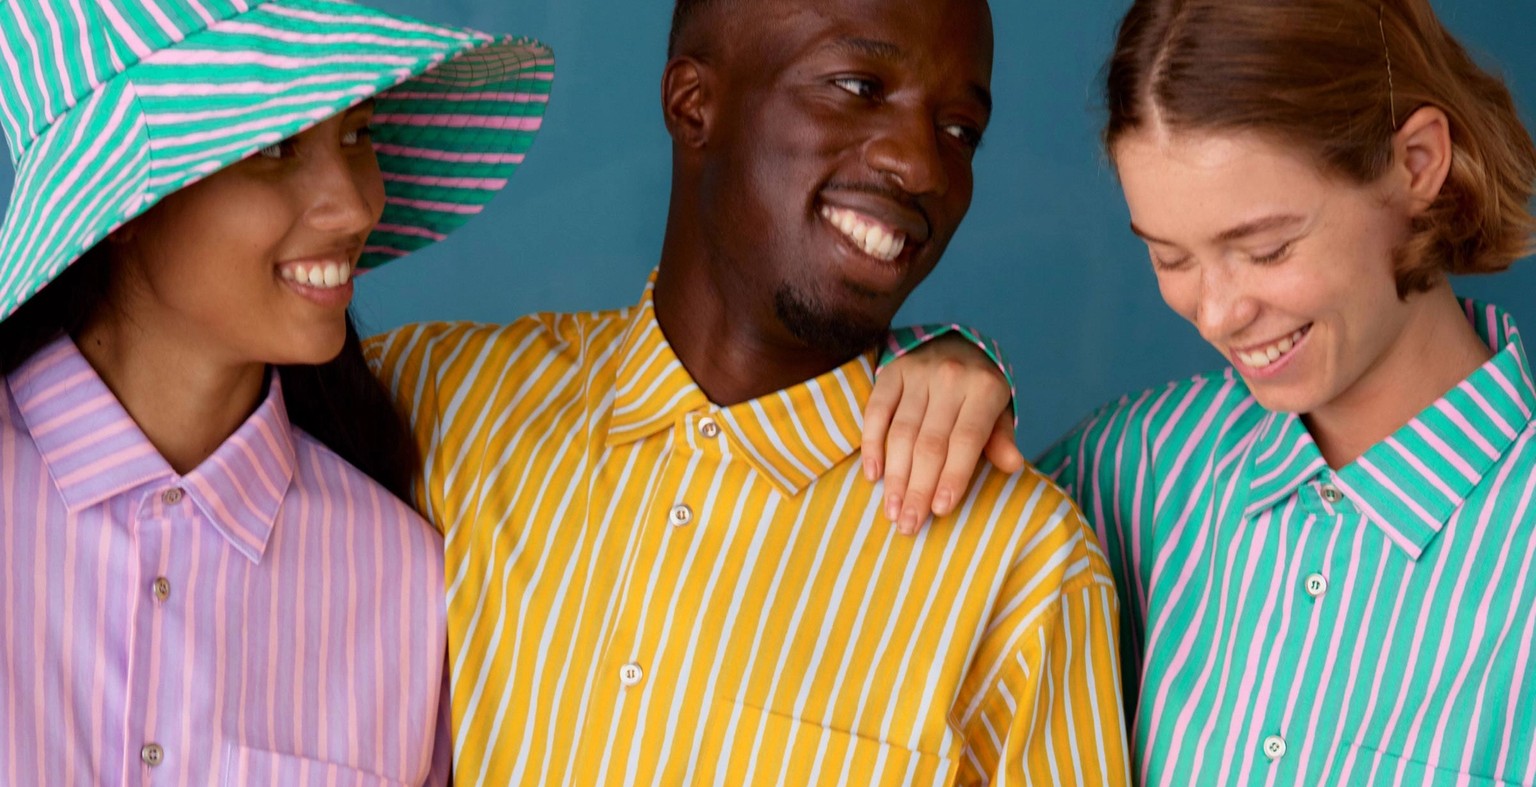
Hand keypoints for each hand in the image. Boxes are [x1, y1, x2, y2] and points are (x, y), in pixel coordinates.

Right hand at [862, 333, 1022, 534]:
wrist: (954, 340)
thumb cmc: (979, 388)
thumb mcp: (1000, 409)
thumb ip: (1002, 438)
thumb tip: (1014, 465)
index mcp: (985, 389)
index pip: (966, 440)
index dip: (953, 476)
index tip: (940, 510)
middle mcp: (951, 378)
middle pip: (930, 443)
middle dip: (918, 488)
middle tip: (908, 524)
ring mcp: (918, 373)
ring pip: (901, 433)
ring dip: (895, 476)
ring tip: (892, 511)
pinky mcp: (891, 371)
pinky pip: (876, 412)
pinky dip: (871, 444)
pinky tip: (873, 474)